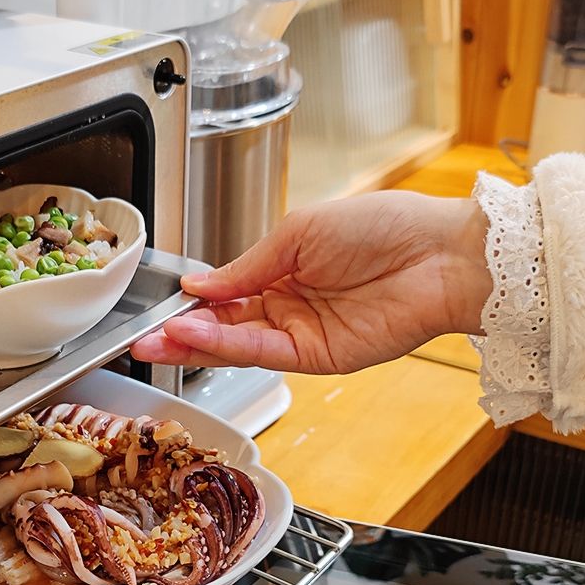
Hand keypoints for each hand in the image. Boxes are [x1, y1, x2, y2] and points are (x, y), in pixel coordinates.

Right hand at [131, 191, 491, 374]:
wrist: (441, 255)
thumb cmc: (385, 228)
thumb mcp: (299, 232)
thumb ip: (246, 265)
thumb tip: (201, 283)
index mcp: (284, 268)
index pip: (225, 292)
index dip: (191, 302)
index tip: (160, 306)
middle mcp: (290, 304)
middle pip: (224, 324)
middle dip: (181, 331)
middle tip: (143, 338)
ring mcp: (304, 333)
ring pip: (238, 343)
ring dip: (197, 343)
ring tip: (160, 339)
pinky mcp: (320, 357)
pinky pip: (264, 353)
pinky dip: (228, 347)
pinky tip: (199, 337)